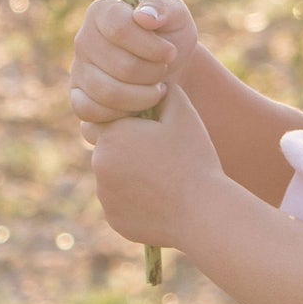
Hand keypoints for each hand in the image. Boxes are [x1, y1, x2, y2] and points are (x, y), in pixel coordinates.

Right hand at [70, 0, 197, 147]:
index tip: (171, 53)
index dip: (150, 46)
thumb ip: (163, 8)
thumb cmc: (170, 36)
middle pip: (119, 65)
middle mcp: (83, 39)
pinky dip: (121, 114)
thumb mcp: (176, 16)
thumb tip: (144, 16)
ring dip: (142, 96)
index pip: (120, 29)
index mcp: (103, 11)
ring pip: (107, 92)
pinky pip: (91, 112)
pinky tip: (141, 105)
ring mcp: (78, 69)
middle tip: (164, 72)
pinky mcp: (78, 96)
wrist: (167, 68)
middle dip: (152, 73)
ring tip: (158, 89)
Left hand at [90, 83, 221, 254]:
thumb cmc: (194, 157)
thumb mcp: (184, 114)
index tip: (148, 128)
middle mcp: (99, 165)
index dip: (126, 121)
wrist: (203, 211)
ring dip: (130, 174)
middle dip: (126, 148)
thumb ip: (163, 92)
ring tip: (164, 177)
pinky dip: (135, 200)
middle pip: (107, 148)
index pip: (104, 118)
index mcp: (112, 135)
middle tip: (158, 153)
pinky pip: (121, 202)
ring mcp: (105, 196)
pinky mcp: (114, 219)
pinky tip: (162, 198)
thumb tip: (154, 83)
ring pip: (113, 177)